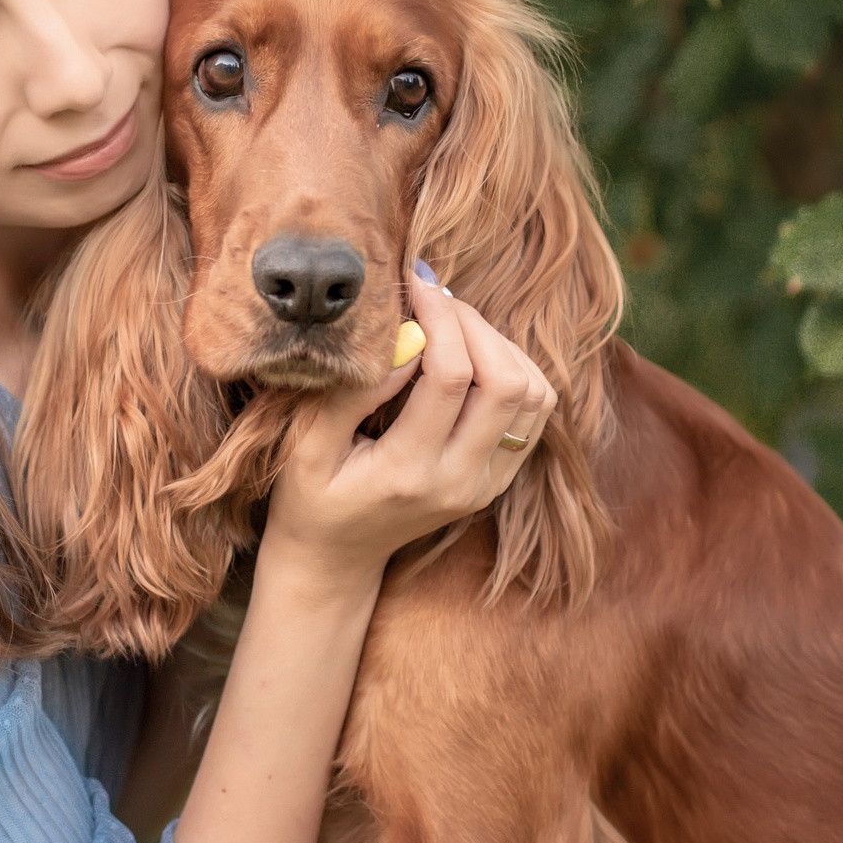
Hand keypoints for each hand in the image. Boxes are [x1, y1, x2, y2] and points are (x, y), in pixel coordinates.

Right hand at [260, 262, 558, 589]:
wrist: (334, 558)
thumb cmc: (308, 495)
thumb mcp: (305, 444)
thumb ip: (351, 392)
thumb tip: (404, 338)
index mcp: (408, 473)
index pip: (452, 377)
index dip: (440, 317)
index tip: (414, 284)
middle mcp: (461, 482)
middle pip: (505, 381)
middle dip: (473, 323)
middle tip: (434, 300)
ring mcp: (487, 484)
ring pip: (533, 393)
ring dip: (500, 345)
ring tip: (452, 326)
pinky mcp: (500, 480)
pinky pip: (536, 413)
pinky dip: (516, 370)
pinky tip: (473, 355)